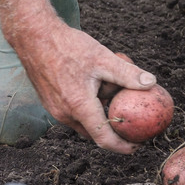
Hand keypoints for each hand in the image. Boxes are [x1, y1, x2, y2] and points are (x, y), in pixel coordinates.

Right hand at [13, 21, 157, 152]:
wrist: (34, 37)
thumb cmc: (67, 46)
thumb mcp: (103, 58)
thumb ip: (128, 74)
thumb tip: (151, 83)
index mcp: (79, 106)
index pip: (103, 138)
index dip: (122, 146)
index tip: (136, 147)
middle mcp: (64, 113)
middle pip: (94, 131)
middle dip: (112, 126)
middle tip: (130, 118)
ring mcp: (54, 109)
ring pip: (83, 121)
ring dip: (98, 113)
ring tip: (111, 92)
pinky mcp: (49, 103)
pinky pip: (72, 112)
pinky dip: (86, 106)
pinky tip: (94, 87)